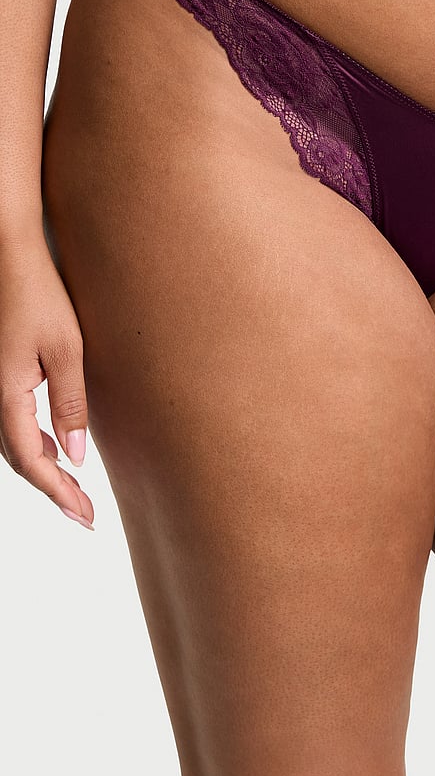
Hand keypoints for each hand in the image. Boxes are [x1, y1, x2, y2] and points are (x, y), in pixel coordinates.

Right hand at [0, 242, 94, 528]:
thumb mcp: (66, 349)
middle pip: (20, 460)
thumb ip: (70, 404)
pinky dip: (36, 445)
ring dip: (45, 469)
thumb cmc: (39, 295)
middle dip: (54, 490)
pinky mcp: (0, 376)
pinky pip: (13, 423)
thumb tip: (76, 457)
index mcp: (6, 395)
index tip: (85, 518)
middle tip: (85, 515)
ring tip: (76, 490)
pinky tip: (57, 448)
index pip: (32, 461)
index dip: (58, 493)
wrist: (9, 257)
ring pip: (14, 444)